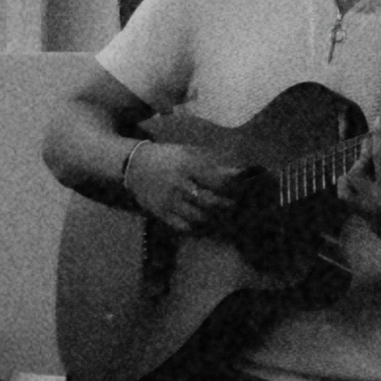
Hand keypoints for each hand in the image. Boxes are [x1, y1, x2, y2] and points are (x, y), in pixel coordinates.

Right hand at [124, 142, 246, 233]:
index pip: (217, 180)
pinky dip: (196, 227)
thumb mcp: (189, 153)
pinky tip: (204, 225)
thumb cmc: (169, 158)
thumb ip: (213, 164)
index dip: (233, 187)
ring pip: (198, 216)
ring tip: (224, 218)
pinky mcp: (160, 212)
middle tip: (236, 207)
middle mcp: (179, 184)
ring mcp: (169, 200)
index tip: (244, 190)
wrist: (135, 165)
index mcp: (188, 166)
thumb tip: (239, 172)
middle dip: (226, 206)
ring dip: (214, 218)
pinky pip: (182, 226)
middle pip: (210, 201)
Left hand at [337, 125, 380, 266]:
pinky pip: (346, 195)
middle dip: (377, 139)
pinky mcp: (364, 215)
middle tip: (378, 126)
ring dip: (360, 161)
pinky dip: (346, 182)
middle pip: (377, 160)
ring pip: (354, 176)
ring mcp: (372, 208)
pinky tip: (352, 175)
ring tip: (367, 155)